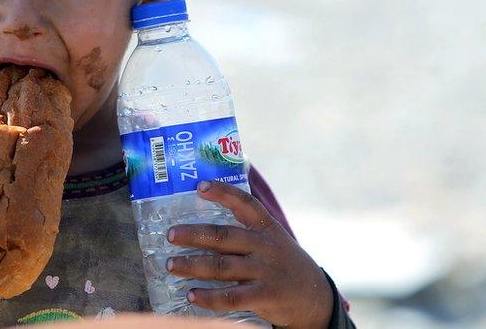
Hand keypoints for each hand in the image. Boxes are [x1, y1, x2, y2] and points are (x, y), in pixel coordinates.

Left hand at [166, 181, 332, 328]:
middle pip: (224, 236)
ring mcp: (265, 271)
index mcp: (266, 228)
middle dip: (194, 234)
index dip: (223, 192)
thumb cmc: (281, 264)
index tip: (200, 186)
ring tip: (171, 264)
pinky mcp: (265, 296)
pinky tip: (191, 295)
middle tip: (170, 234)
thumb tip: (201, 225)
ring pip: (222, 266)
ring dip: (193, 265)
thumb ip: (245, 231)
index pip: (245, 203)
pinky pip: (232, 297)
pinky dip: (209, 297)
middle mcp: (265, 246)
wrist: (314, 298)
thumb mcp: (272, 240)